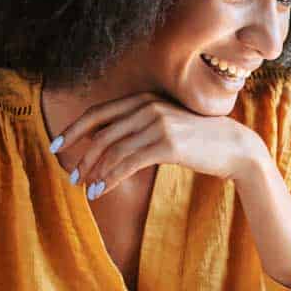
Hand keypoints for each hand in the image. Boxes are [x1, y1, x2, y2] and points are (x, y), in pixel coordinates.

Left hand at [52, 93, 264, 197]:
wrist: (234, 147)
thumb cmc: (197, 140)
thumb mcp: (164, 125)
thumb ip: (136, 127)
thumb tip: (101, 142)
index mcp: (144, 99)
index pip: (98, 112)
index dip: (73, 129)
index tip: (56, 145)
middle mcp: (148, 107)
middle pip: (101, 132)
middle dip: (82, 156)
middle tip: (72, 176)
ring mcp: (158, 124)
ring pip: (113, 150)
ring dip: (95, 172)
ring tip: (86, 188)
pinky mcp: (167, 144)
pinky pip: (128, 163)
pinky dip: (110, 179)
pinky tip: (101, 191)